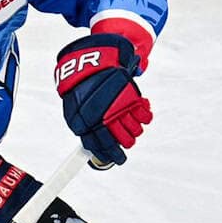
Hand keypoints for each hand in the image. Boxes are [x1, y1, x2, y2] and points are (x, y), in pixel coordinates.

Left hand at [54, 33, 152, 166]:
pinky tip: (141, 114)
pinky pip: (145, 117)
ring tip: (132, 124)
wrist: (92, 63)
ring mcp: (119, 108)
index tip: (118, 159)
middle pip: (122, 140)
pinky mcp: (131, 97)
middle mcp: (103, 118)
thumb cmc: (82, 90)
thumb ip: (85, 130)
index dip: (111, 155)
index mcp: (86, 123)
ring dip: (136, 130)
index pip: (101, 146)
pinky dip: (146, 117)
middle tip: (127, 140)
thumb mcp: (75, 110)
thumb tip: (93, 150)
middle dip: (126, 143)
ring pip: (136, 130)